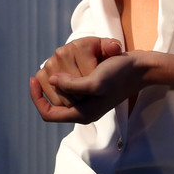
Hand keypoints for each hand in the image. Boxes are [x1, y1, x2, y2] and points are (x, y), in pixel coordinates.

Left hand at [32, 47, 146, 124]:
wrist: (140, 67)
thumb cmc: (120, 75)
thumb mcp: (96, 81)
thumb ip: (72, 86)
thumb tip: (51, 81)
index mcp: (82, 114)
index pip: (48, 114)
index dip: (37, 98)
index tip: (33, 79)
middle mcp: (82, 109)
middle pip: (51, 99)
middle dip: (50, 82)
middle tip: (57, 65)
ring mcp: (86, 98)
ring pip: (58, 88)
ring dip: (57, 73)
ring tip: (66, 60)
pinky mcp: (89, 87)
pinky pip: (67, 80)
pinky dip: (65, 69)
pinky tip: (69, 59)